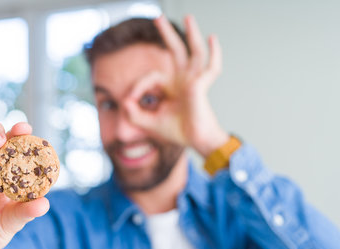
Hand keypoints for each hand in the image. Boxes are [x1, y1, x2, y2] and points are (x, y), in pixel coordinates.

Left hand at [124, 15, 229, 156]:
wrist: (195, 141)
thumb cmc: (177, 132)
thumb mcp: (148, 122)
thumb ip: (133, 113)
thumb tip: (124, 100)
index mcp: (172, 87)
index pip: (152, 76)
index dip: (138, 86)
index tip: (130, 100)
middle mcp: (183, 80)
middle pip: (175, 51)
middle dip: (166, 34)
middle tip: (158, 18)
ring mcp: (194, 80)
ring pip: (194, 51)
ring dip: (191, 34)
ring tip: (188, 16)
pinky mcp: (201, 85)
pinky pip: (211, 67)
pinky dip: (215, 52)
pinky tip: (212, 38)